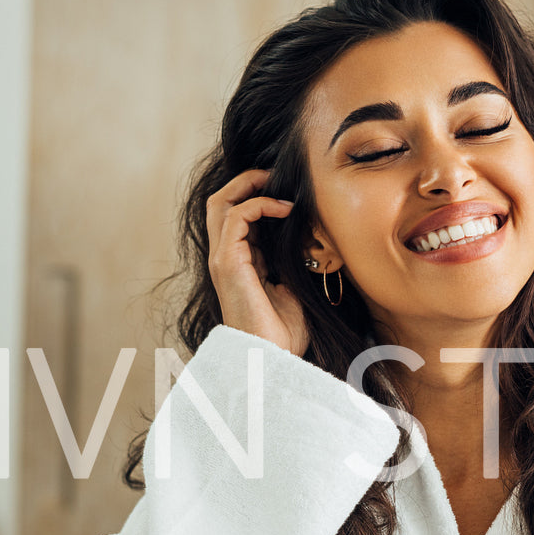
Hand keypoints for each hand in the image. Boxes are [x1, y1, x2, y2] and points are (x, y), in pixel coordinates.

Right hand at [205, 168, 309, 356]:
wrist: (272, 358)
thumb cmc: (284, 333)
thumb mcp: (294, 286)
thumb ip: (294, 259)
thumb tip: (313, 235)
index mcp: (239, 262)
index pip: (237, 216)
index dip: (258, 196)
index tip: (288, 192)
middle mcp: (225, 257)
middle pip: (220, 202)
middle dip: (246, 181)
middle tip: (276, 175)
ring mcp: (222, 259)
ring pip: (220, 202)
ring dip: (250, 185)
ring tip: (278, 183)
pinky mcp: (227, 262)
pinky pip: (236, 216)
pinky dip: (260, 204)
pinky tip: (286, 210)